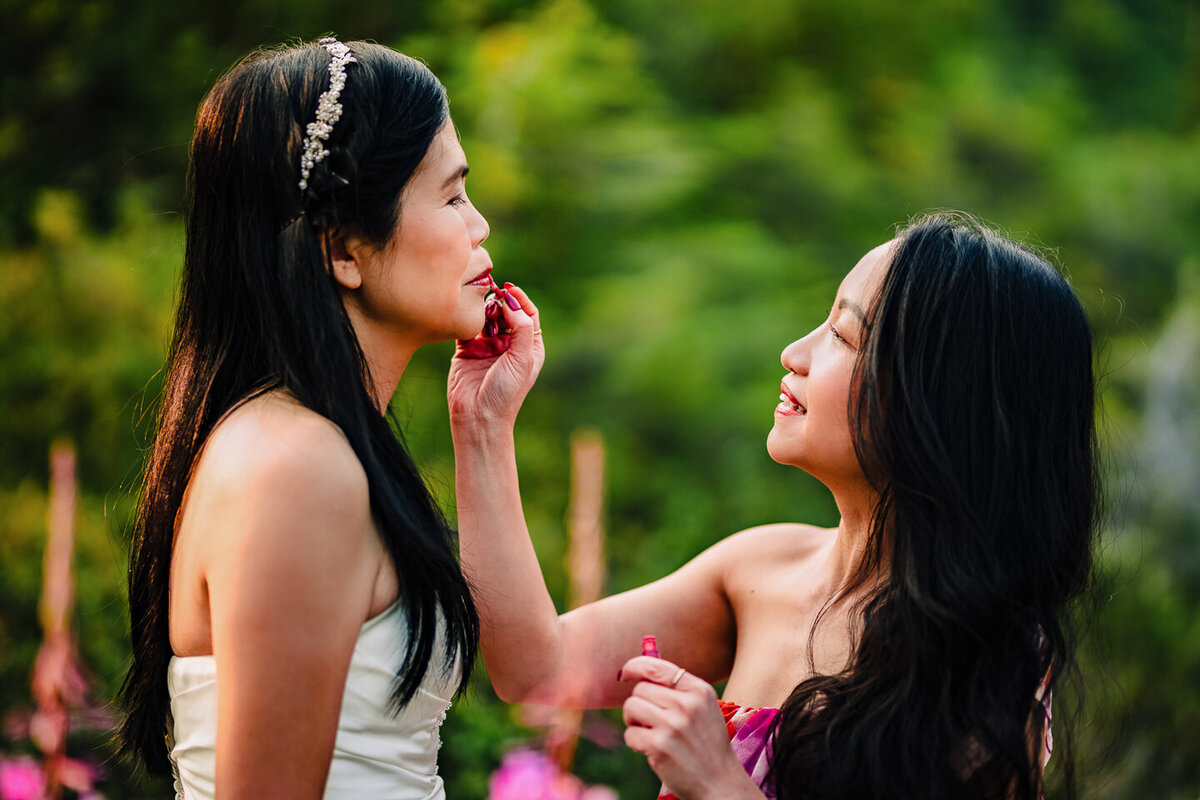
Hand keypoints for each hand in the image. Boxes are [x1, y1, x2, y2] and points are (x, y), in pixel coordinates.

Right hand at [448, 283, 544, 430]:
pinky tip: (468, 316)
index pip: (528, 314)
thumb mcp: (522, 358)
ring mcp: (487, 346)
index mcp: (528, 347)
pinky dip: (467, 318)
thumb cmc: (506, 393)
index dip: (520, 299)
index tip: (508, 289)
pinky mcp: (466, 349)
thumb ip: (521, 327)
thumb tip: (511, 301)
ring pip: (486, 316)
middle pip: (506, 312)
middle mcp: (509, 344)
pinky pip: (467, 326)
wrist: (478, 416)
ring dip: (484, 309)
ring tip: (482, 311)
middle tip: (492, 299)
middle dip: (500, 302)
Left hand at [619, 656, 763, 799]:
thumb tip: (636, 669)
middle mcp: (687, 704)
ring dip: (634, 722)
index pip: (655, 667)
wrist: (720, 782)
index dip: (633, 667)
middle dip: (639, 704)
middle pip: (639, 689)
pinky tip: (653, 751)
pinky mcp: (660, 746)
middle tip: (652, 722)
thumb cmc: (706, 743)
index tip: (624, 674)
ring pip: (631, 707)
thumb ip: (676, 688)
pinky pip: (630, 734)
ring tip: (651, 733)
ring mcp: (673, 725)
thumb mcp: (703, 708)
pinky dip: (636, 744)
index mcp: (699, 690)